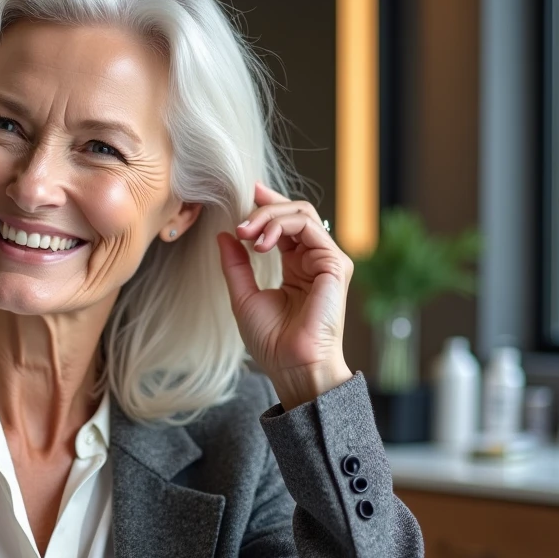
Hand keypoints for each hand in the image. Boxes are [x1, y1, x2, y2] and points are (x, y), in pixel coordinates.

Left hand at [217, 182, 353, 410]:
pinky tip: (261, 243)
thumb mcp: (243, 295)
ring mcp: (327, 261)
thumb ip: (236, 264)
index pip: (286, 224)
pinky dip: (281, 226)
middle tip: (240, 224)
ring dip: (268, 216)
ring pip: (301, 214)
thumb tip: (224, 235)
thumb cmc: (272, 340)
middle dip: (263, 210)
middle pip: (295, 213)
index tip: (248, 193)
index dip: (269, 205)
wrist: (292, 364)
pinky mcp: (334, 264)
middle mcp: (314, 260)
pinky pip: (308, 227)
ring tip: (247, 233)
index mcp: (296, 267)